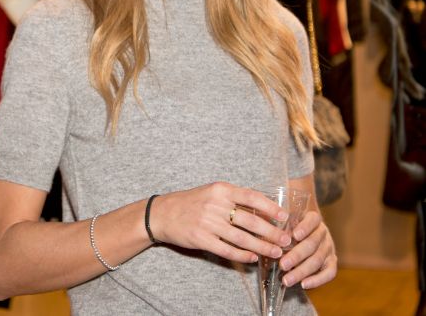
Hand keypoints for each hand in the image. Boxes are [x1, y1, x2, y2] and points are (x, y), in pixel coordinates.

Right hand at [151, 182, 290, 263]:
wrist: (162, 213)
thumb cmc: (190, 202)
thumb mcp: (211, 192)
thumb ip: (233, 198)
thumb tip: (263, 209)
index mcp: (220, 190)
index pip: (251, 196)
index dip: (271, 208)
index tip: (285, 217)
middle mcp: (215, 205)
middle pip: (251, 221)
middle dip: (272, 233)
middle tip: (286, 240)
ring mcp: (207, 223)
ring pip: (242, 238)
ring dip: (262, 247)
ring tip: (276, 253)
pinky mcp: (201, 239)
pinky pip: (227, 250)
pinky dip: (243, 255)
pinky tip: (253, 258)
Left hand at [279, 209, 336, 288]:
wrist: (306, 231)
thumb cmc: (288, 224)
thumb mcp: (284, 219)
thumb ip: (278, 224)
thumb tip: (264, 231)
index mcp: (313, 219)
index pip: (312, 220)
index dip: (305, 227)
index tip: (294, 235)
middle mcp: (323, 232)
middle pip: (312, 244)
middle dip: (297, 256)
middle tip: (282, 265)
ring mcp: (328, 247)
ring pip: (318, 260)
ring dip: (302, 271)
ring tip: (287, 280)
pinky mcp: (331, 261)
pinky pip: (330, 272)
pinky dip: (317, 280)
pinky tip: (304, 284)